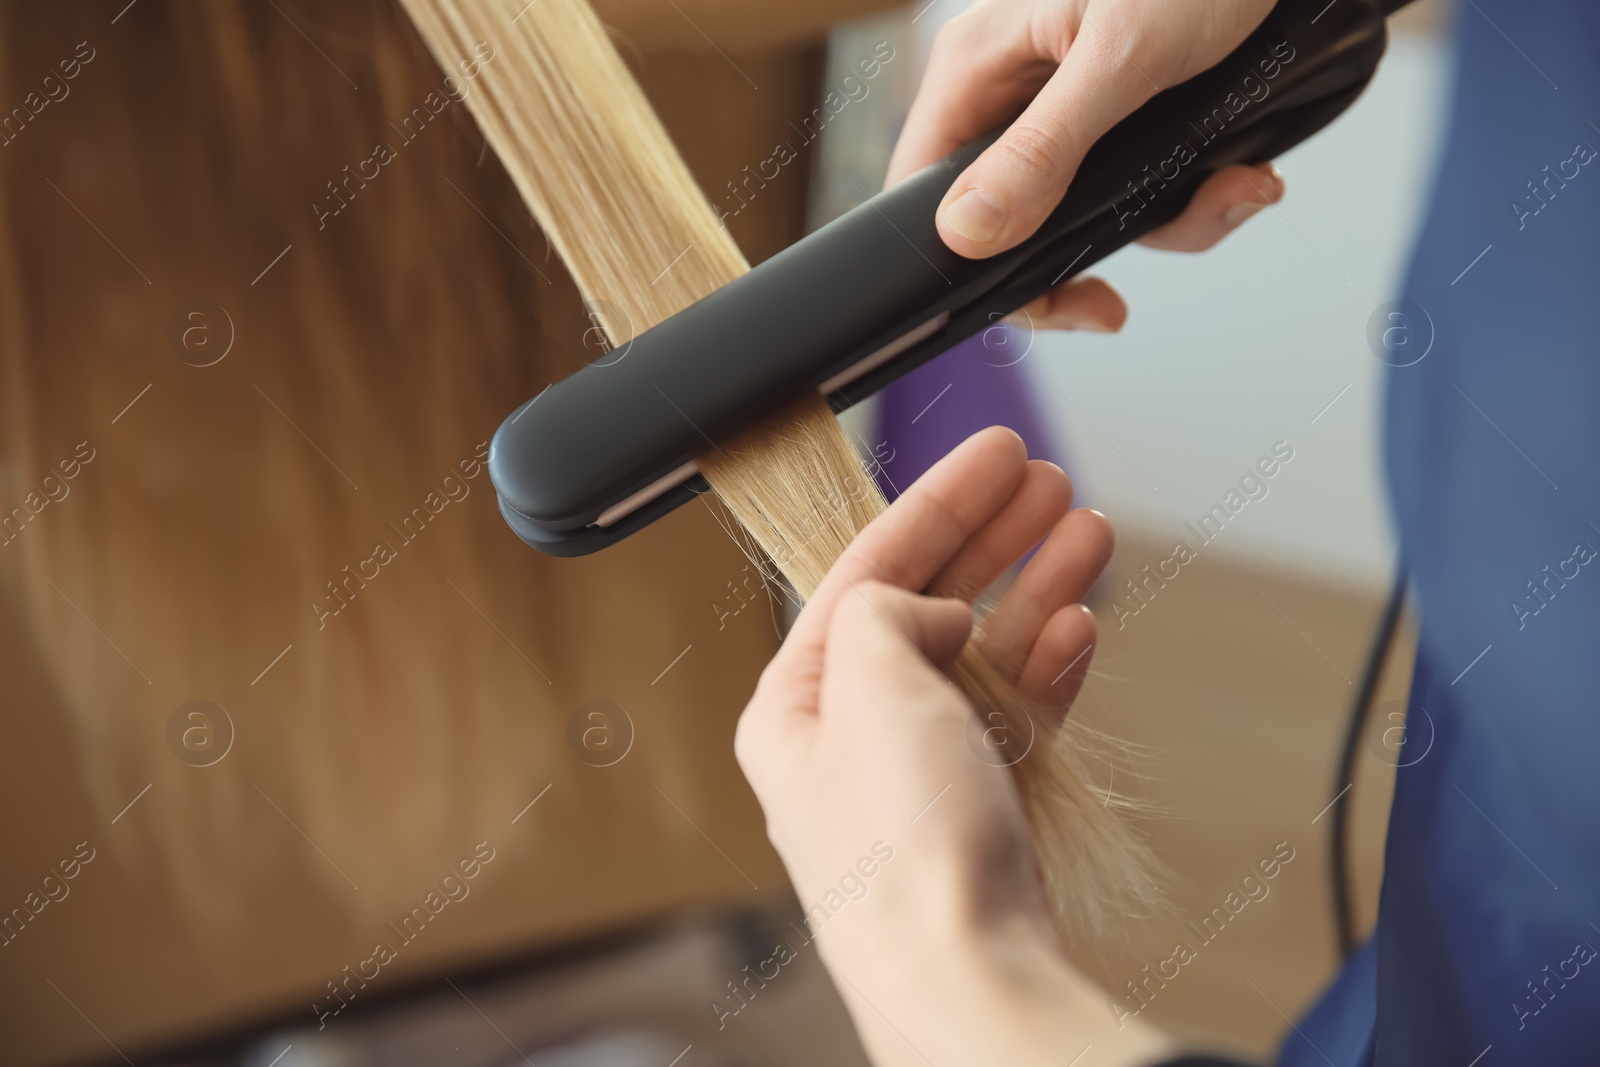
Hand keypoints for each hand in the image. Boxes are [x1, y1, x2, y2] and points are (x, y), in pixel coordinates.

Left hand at [735, 428, 1170, 1066]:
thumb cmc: (902, 850)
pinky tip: (1080, 622)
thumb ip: (882, 610)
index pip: (863, 568)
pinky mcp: (973, 813)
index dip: (935, 501)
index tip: (995, 450)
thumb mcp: (869, 684)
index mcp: (796, 704)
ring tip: (1087, 530)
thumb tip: (924, 607)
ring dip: (1033, 588)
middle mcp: (849, 737)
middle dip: (989, 536)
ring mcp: (915, 777)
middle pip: (926, 602)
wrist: (969, 979)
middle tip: (1047, 481)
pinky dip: (1046, 665)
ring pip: (979, 654)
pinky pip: (1011, 716)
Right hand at [886, 0, 1281, 331]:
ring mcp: (1068, 107)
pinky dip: (1196, 195)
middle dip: (1078, 260)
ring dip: (1167, 222)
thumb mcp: (1122, 56)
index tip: (1027, 298)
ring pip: (1084, 214)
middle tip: (1111, 305)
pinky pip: (1138, 188)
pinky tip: (1242, 172)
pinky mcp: (1125, 112)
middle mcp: (1013, 91)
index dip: (962, 260)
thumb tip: (968, 230)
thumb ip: (1042, 148)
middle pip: (1005, 220)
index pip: (922, 191)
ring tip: (1235, 190)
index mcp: (979, 67)